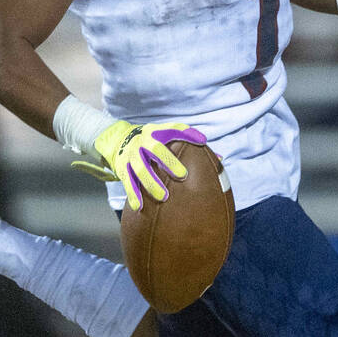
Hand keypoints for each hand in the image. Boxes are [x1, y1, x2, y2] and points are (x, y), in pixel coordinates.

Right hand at [70, 120, 206, 210]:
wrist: (117, 140)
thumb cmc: (152, 143)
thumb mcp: (166, 139)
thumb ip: (189, 147)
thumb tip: (219, 160)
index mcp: (156, 132)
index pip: (173, 129)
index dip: (188, 133)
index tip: (202, 141)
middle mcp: (143, 141)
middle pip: (155, 148)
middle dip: (168, 161)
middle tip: (182, 176)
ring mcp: (131, 155)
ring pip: (140, 168)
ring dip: (151, 182)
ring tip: (163, 197)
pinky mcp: (122, 168)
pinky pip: (127, 182)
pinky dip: (133, 194)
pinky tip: (139, 207)